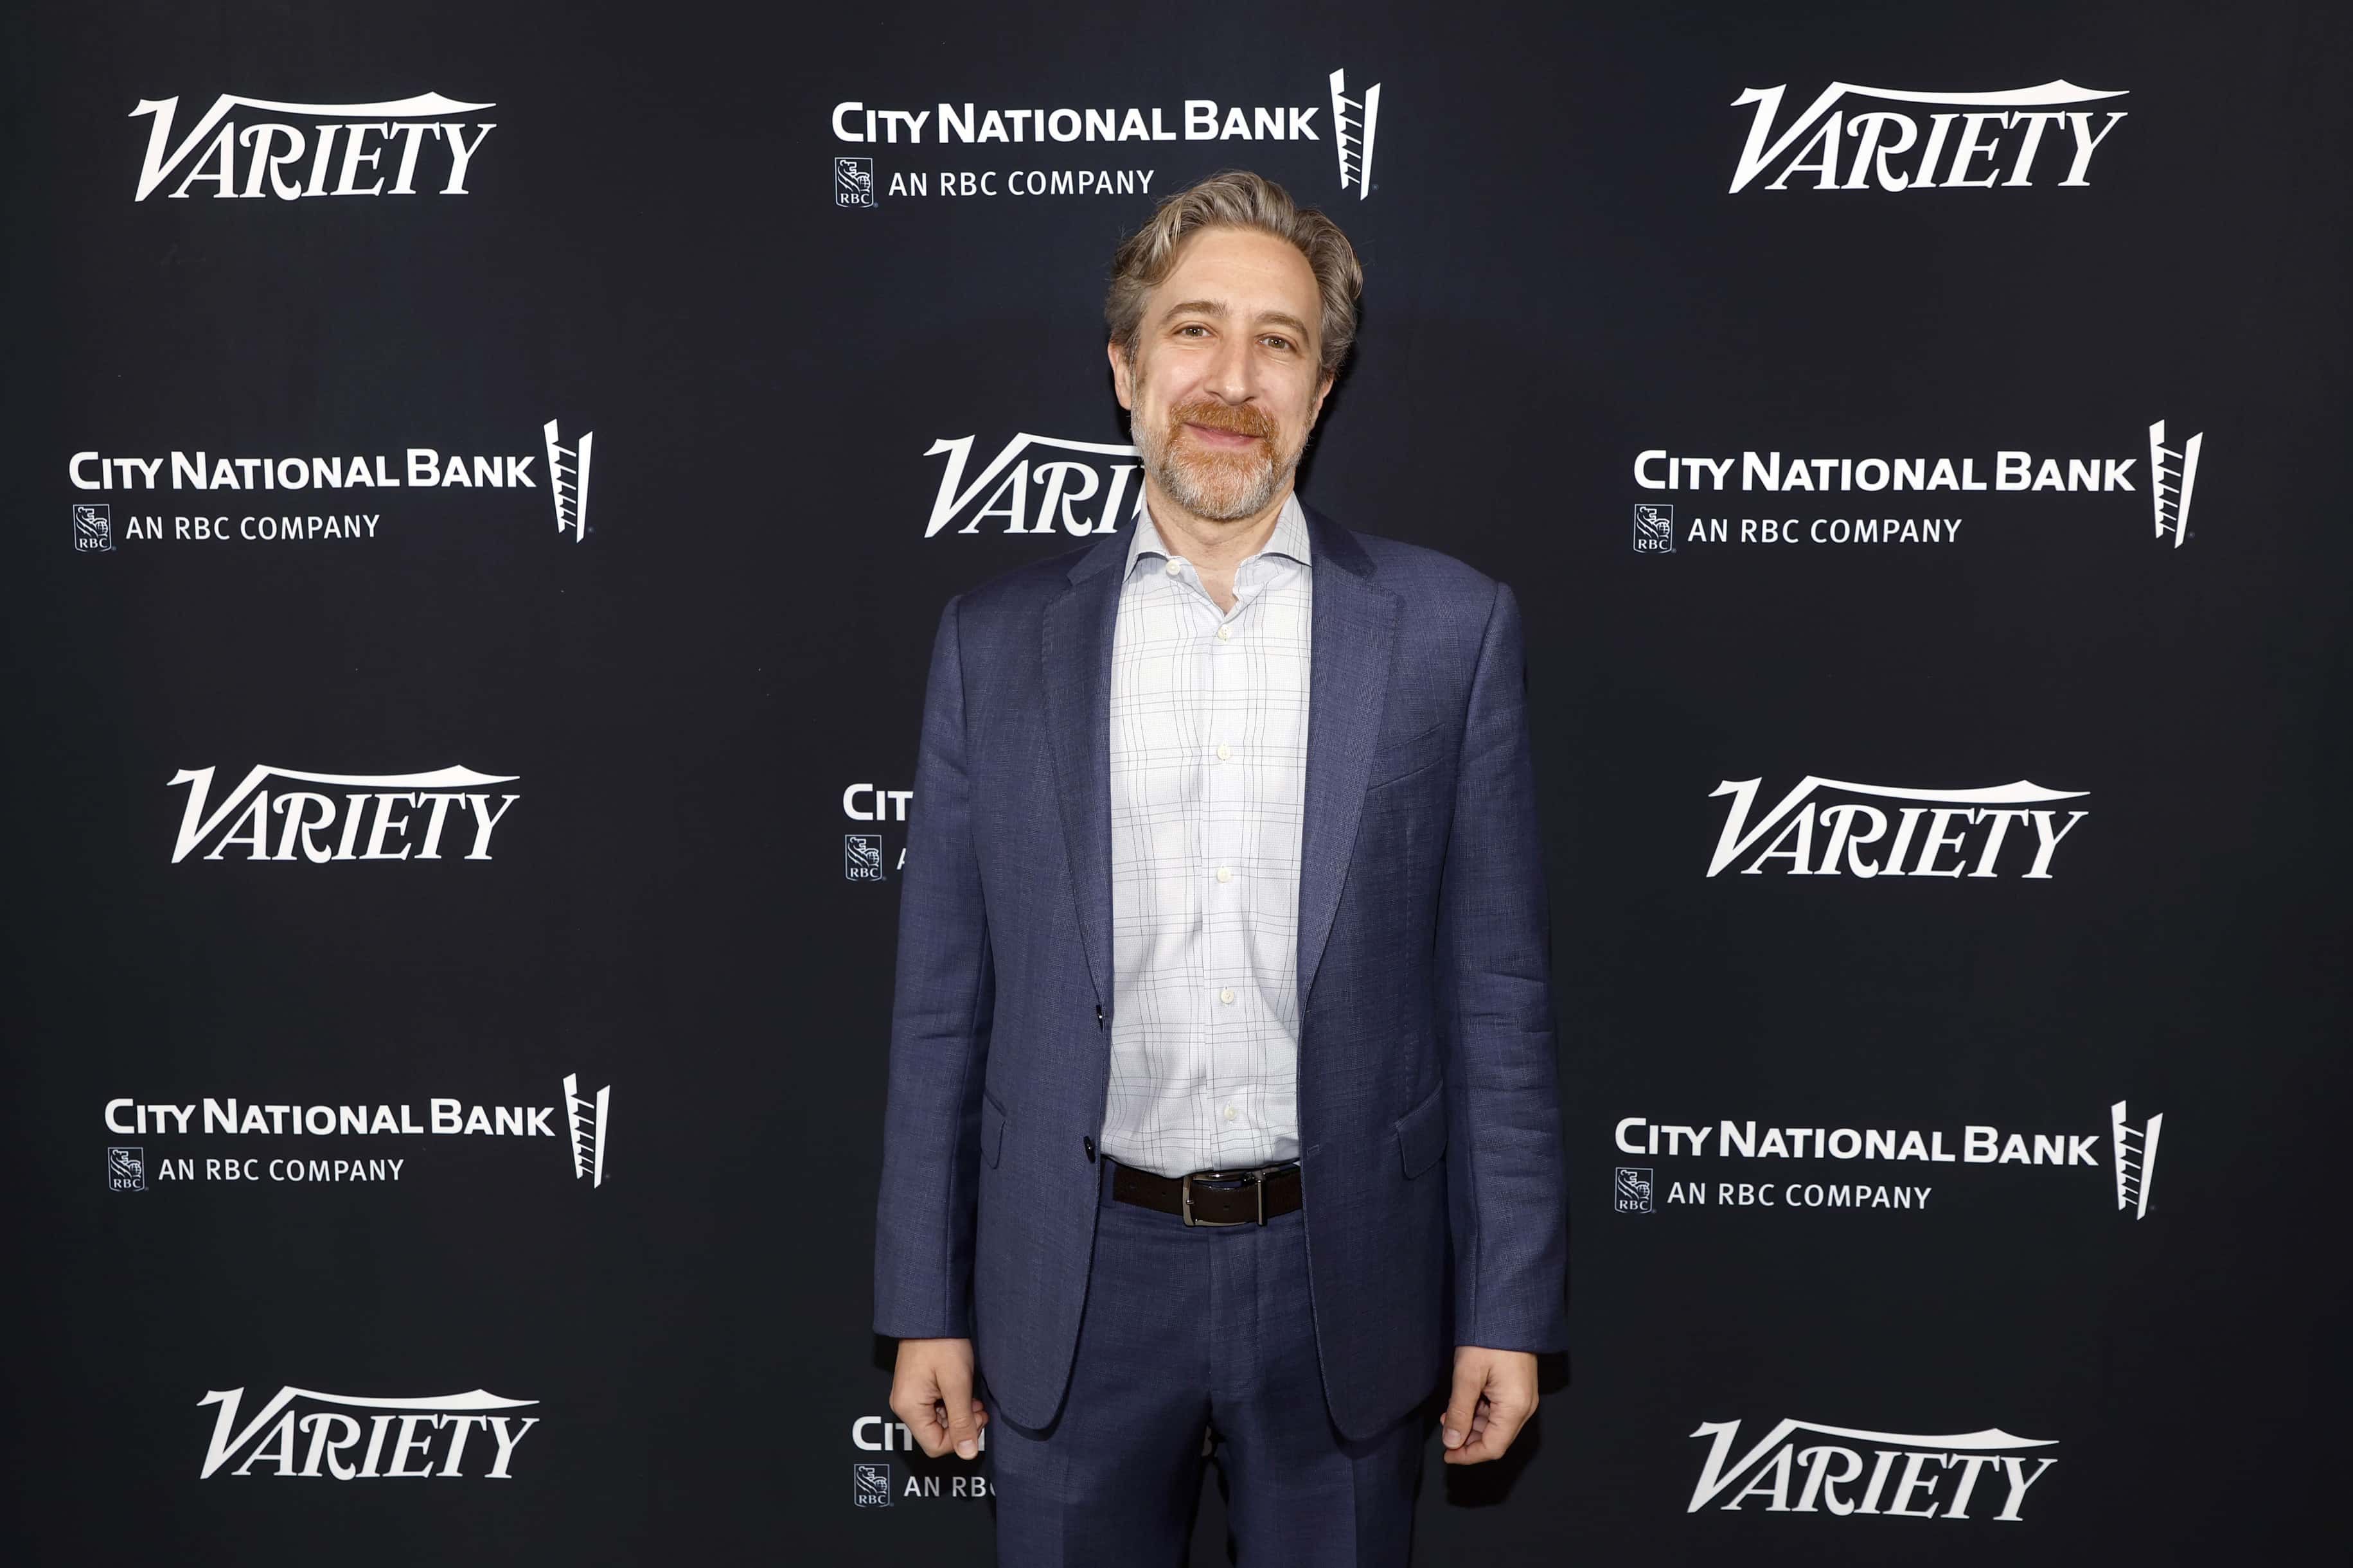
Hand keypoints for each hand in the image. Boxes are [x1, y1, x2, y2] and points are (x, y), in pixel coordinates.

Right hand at [889, 1337, 988, 1459]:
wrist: (931, 1313)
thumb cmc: (942, 1343)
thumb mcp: (957, 1384)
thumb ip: (962, 1421)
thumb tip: (968, 1453)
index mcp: (909, 1408)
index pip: (935, 1446)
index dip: (960, 1438)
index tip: (977, 1418)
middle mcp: (904, 1406)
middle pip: (936, 1435)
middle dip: (961, 1425)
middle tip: (977, 1406)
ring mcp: (909, 1397)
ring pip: (938, 1422)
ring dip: (958, 1414)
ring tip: (971, 1396)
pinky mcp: (916, 1389)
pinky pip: (934, 1408)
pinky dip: (951, 1404)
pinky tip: (962, 1390)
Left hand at [1440, 1346, 1537, 1464]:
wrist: (1509, 1310)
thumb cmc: (1489, 1339)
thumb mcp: (1467, 1376)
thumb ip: (1459, 1412)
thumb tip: (1452, 1442)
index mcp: (1515, 1408)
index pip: (1493, 1447)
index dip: (1469, 1455)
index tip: (1447, 1454)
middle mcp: (1525, 1407)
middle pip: (1496, 1439)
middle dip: (1469, 1440)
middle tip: (1445, 1433)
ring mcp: (1523, 1397)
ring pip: (1497, 1425)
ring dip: (1473, 1425)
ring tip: (1449, 1416)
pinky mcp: (1519, 1388)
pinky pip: (1500, 1410)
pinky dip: (1481, 1412)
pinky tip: (1463, 1404)